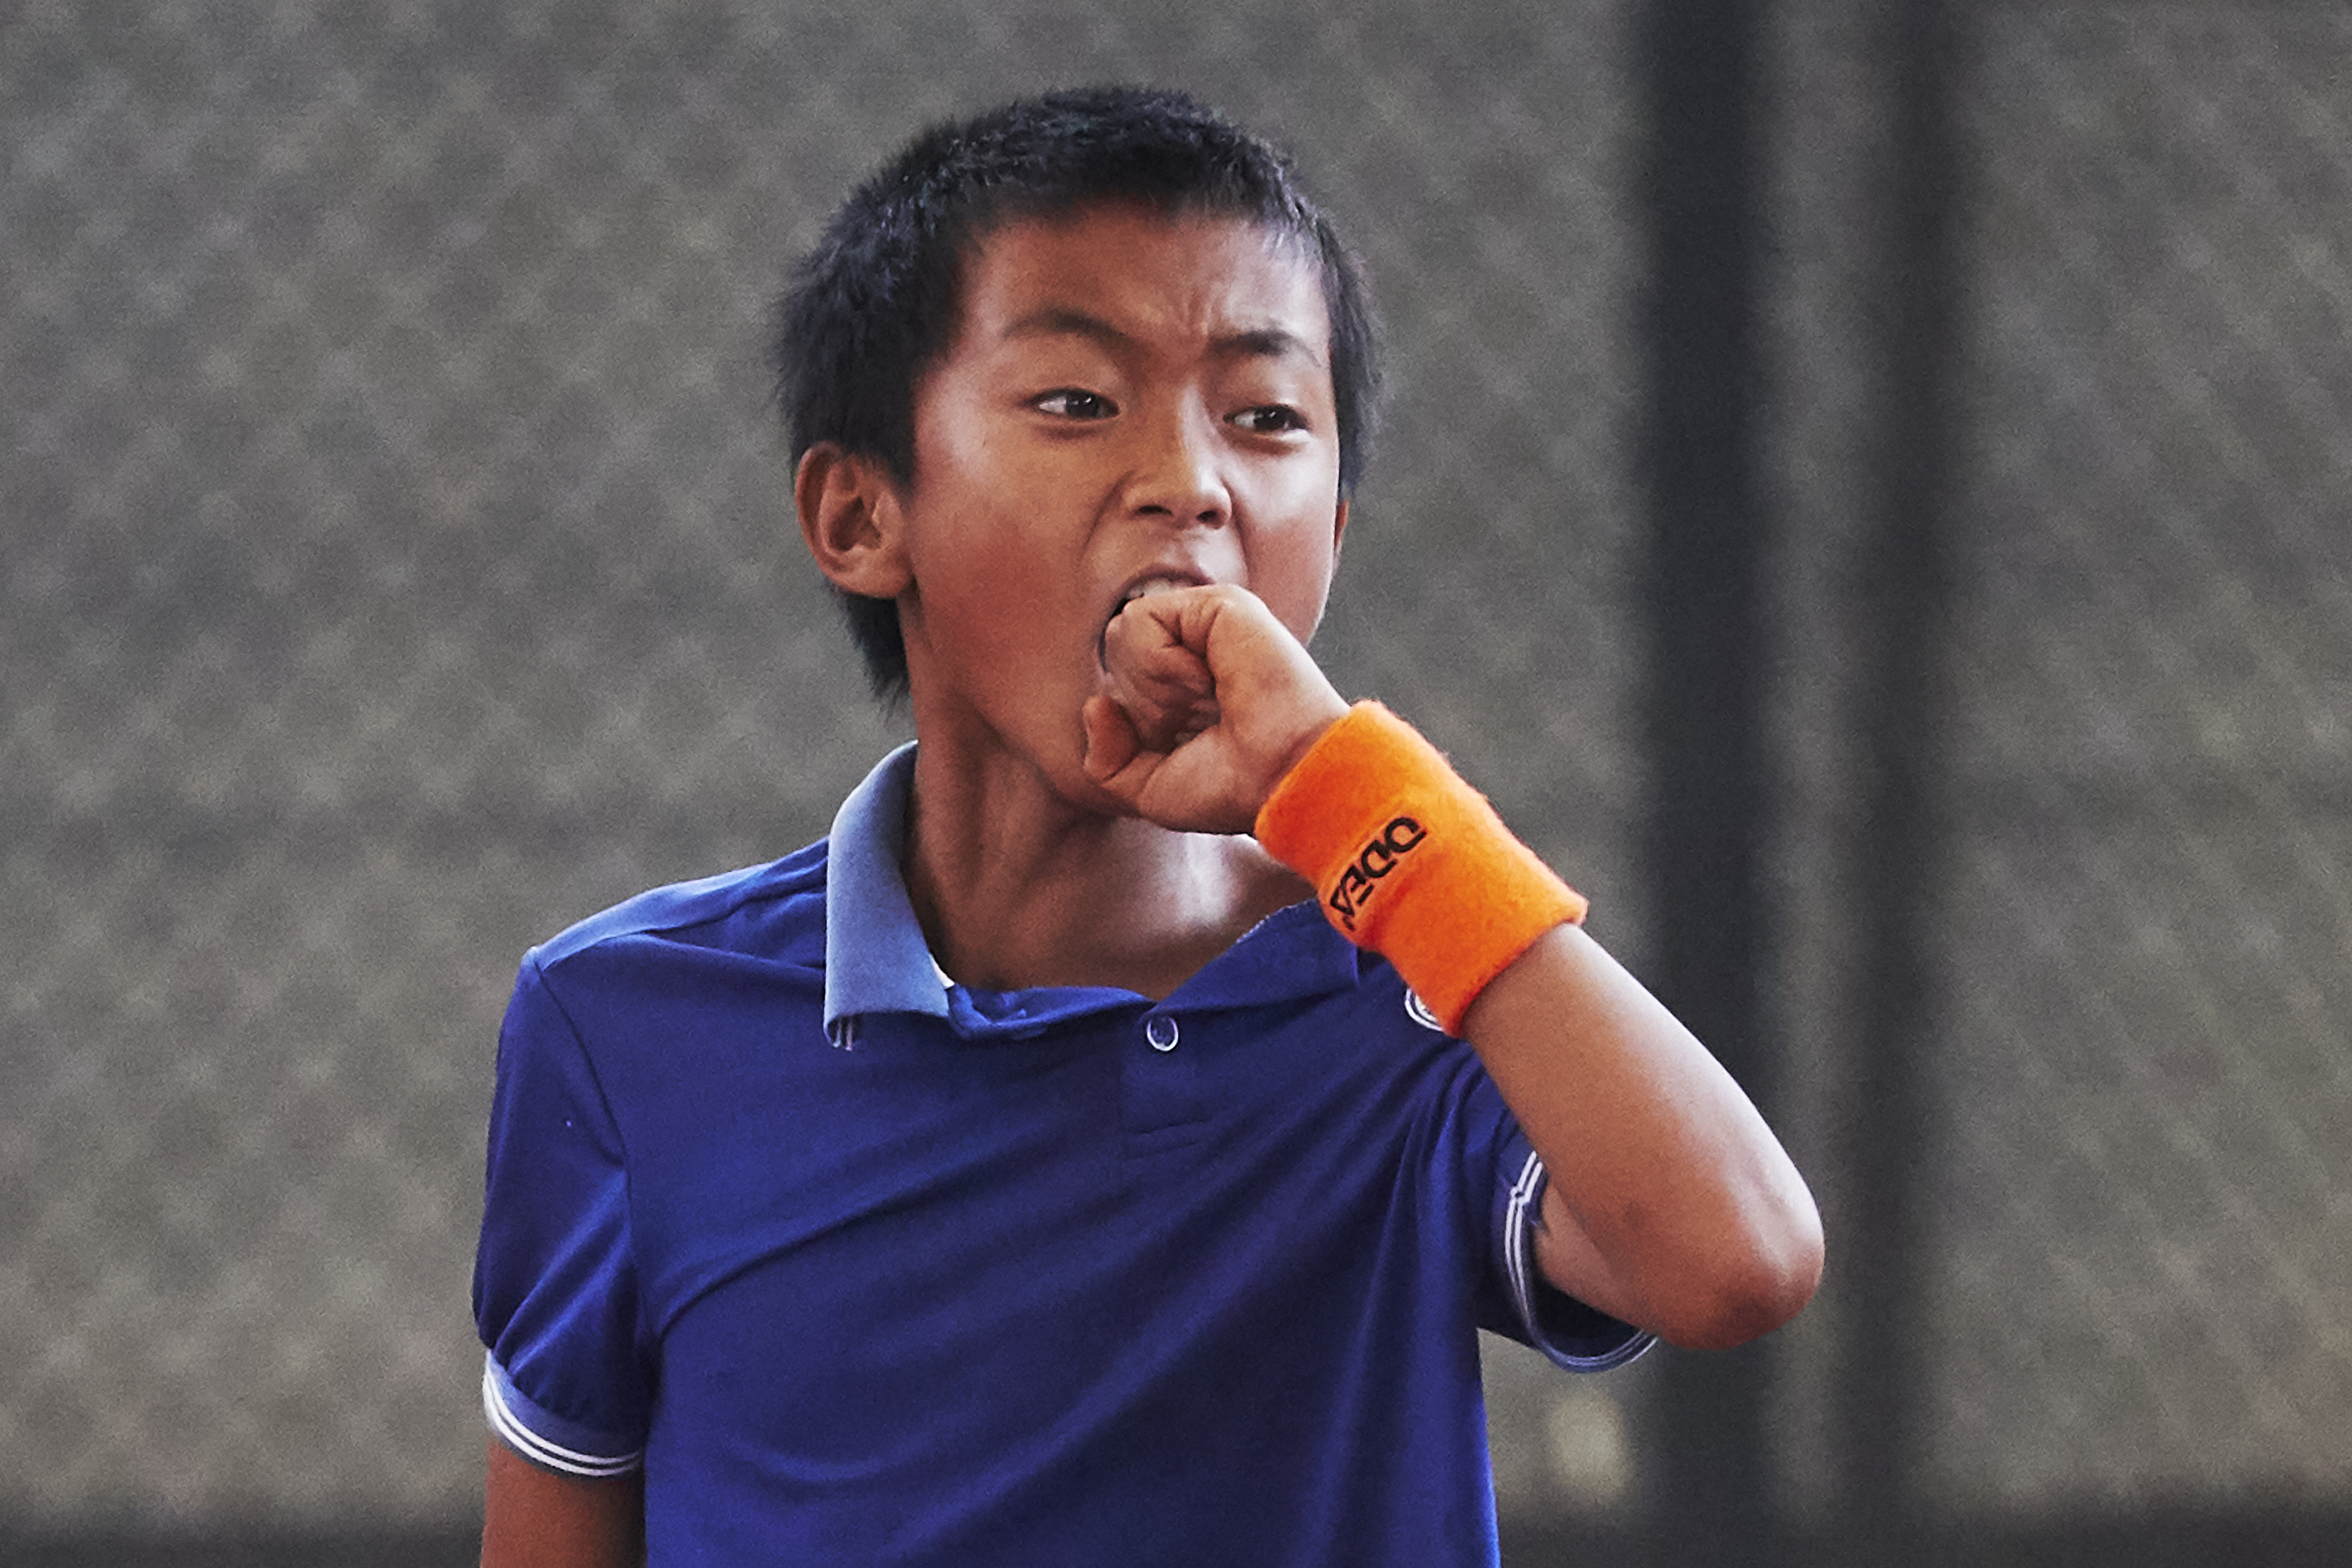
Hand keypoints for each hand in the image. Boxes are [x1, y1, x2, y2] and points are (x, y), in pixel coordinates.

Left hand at [1080, 584, 1348, 833]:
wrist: (1285, 778)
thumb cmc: (1232, 789)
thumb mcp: (1149, 791)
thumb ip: (1106, 759)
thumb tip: (1097, 703)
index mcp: (1184, 693)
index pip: (1117, 687)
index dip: (1136, 724)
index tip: (1186, 746)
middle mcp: (1196, 655)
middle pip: (1114, 657)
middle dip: (1143, 702)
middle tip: (1200, 722)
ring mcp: (1208, 628)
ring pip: (1122, 633)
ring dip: (1154, 684)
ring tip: (1207, 699)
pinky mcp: (1218, 605)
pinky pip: (1140, 618)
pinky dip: (1160, 662)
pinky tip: (1206, 680)